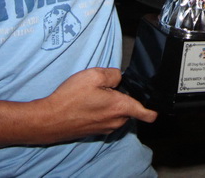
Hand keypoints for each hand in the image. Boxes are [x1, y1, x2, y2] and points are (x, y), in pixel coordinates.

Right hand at [30, 68, 156, 143]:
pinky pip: (104, 118)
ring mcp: (105, 128)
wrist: (49, 120)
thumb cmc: (70, 99)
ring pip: (116, 113)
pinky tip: (85, 103)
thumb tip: (119, 77)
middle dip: (122, 97)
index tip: (156, 103)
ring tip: (92, 95)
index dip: (154, 108)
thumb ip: (113, 74)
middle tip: (106, 87)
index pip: (148, 114)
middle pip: (129, 108)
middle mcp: (116, 121)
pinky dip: (99, 110)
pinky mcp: (94, 131)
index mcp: (120, 107)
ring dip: (109, 104)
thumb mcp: (94, 75)